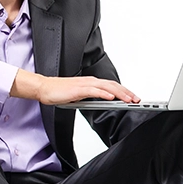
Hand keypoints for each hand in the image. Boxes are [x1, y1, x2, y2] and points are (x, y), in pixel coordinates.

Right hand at [12, 69, 139, 104]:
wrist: (45, 88)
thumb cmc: (60, 92)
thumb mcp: (80, 96)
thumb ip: (91, 97)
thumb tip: (103, 102)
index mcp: (91, 83)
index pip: (112, 86)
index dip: (124, 91)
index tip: (133, 97)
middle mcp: (90, 81)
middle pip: (113, 85)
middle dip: (127, 93)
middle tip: (137, 100)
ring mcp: (85, 84)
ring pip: (107, 88)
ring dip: (120, 93)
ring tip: (129, 100)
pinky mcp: (78, 89)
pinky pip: (94, 91)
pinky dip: (104, 94)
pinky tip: (112, 98)